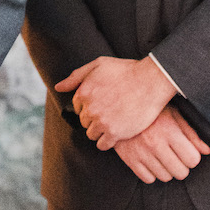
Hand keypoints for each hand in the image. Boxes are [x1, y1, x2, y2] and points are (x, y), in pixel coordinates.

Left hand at [56, 55, 174, 148]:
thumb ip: (76, 76)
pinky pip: (102, 145)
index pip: (76, 107)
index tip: (100, 103)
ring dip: (99, 130)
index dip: (88, 106)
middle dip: (93, 118)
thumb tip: (58, 87)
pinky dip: (106, 141)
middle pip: (84, 121)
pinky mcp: (115, 133)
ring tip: (112, 123)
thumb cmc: (126, 70)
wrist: (151, 81)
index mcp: (84, 92)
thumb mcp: (98, 65)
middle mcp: (90, 108)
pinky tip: (114, 134)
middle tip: (108, 112)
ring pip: (91, 134)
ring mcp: (102, 122)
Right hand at [114, 106, 209, 183]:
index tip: (187, 151)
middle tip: (176, 156)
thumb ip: (190, 134)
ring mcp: (141, 153)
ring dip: (167, 170)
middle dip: (182, 166)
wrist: (119, 107)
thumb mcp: (173, 115)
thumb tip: (206, 151)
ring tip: (162, 156)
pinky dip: (152, 173)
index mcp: (169, 130)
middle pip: (181, 173)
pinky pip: (148, 179)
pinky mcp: (129, 159)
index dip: (192, 157)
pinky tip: (151, 160)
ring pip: (165, 177)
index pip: (192, 159)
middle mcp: (155, 144)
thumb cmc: (151, 111)